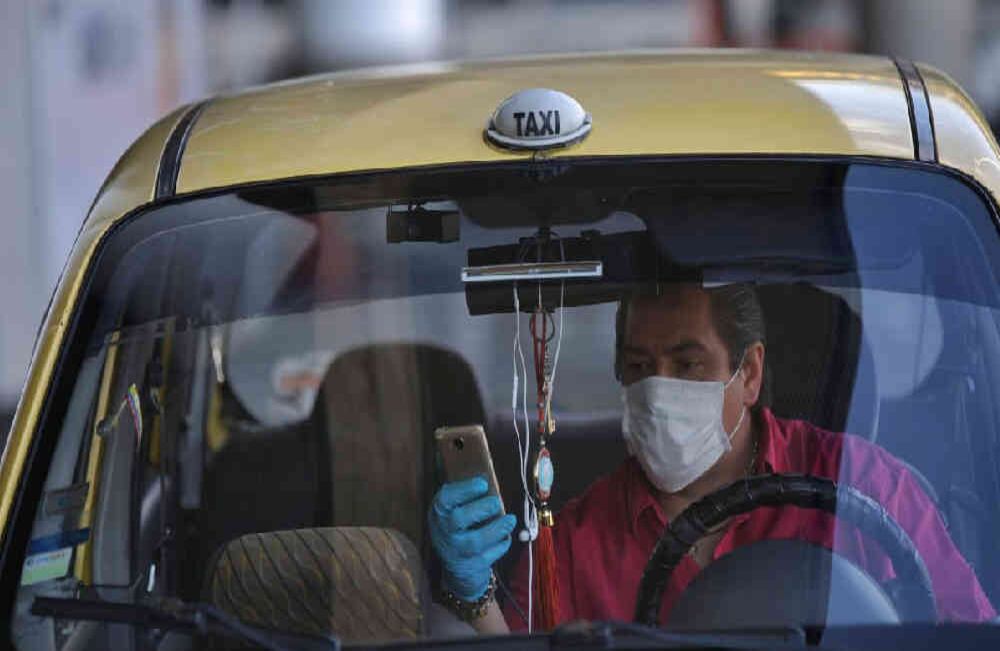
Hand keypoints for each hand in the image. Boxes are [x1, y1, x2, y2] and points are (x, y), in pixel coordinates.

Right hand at [428, 476, 516, 600]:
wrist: (456, 566)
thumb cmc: (458, 528)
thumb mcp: (454, 509)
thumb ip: (466, 494)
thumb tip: (485, 476)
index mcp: (440, 512)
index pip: (446, 499)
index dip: (465, 490)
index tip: (483, 484)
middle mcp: (444, 532)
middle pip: (459, 519)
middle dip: (482, 508)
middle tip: (496, 503)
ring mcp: (457, 551)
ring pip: (476, 541)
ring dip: (497, 528)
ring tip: (510, 519)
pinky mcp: (472, 566)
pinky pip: (489, 556)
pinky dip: (501, 545)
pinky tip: (505, 536)